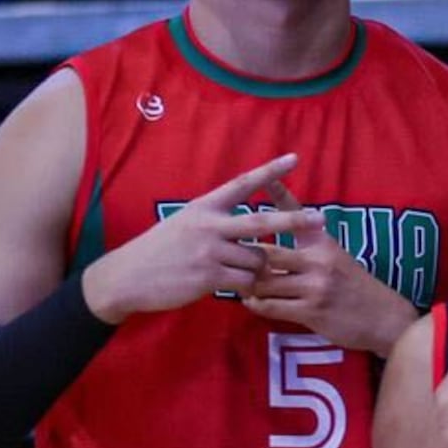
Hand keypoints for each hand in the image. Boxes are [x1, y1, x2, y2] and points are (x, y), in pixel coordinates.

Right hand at [82, 153, 297, 323]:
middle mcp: (209, 225)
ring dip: (257, 268)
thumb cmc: (159, 251)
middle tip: (321, 219)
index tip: (294, 159)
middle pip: (261, 221)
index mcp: (204, 207)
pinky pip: (246, 281)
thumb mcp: (183, 223)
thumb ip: (214, 220)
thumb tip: (246, 221)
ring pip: (257, 258)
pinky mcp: (209, 276)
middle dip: (294, 220)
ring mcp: (209, 251)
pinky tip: (234, 287)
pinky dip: (248, 286)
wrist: (127, 277)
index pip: (241, 183)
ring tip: (236, 272)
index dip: (269, 171)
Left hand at [242, 205, 416, 356]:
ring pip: (264, 281)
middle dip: (245, 258)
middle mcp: (318, 260)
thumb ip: (308, 243)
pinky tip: (252, 302)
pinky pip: (272, 306)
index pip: (296, 212)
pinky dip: (256, 304)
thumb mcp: (336, 256)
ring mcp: (315, 286)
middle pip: (266, 252)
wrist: (384, 318)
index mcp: (323, 242)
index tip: (262, 179)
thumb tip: (279, 227)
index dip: (278, 193)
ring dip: (248, 284)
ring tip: (238, 283)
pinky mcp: (312, 311)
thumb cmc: (355, 286)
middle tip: (229, 259)